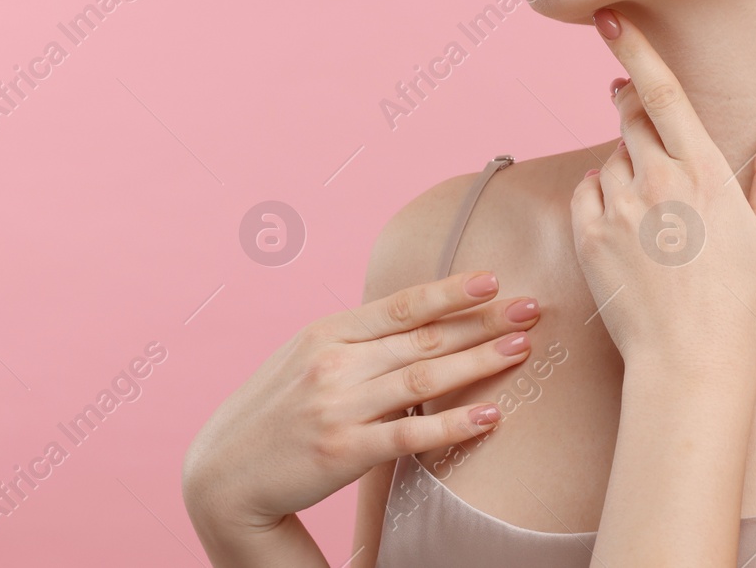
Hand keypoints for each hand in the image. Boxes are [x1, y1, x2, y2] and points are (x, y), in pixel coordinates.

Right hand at [181, 271, 540, 532]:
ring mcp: (339, 406)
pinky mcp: (345, 452)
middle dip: (483, 321)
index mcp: (326, 332)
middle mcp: (334, 362)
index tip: (493, 278)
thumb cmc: (273, 416)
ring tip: (522, 349)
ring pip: (424, 378)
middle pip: (423, 336)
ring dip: (479, 361)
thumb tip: (413, 323)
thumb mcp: (305, 360)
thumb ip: (355, 342)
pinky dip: (453, 423)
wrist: (223, 477)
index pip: (401, 305)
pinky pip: (410, 434)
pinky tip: (490, 415)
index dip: (450, 290)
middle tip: (531, 308)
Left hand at [571, 7, 755, 370]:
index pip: (662, 92)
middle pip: (630, 117)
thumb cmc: (742, 303)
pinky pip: (586, 192)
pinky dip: (600, 196)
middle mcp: (655, 180)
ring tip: (654, 211)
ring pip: (609, 158)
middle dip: (632, 109)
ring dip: (624, 165)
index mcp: (703, 172)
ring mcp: (617, 207)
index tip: (609, 18)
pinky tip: (626, 224)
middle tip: (644, 126)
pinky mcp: (588, 236)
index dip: (635, 49)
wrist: (690, 364)